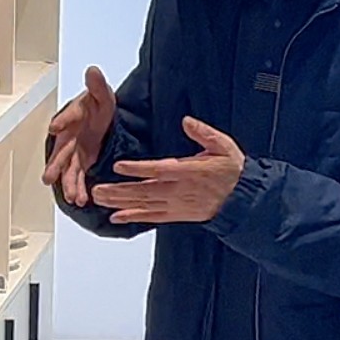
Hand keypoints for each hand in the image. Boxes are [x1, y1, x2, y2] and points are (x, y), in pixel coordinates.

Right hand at [43, 67, 116, 206]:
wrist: (104, 118)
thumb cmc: (98, 105)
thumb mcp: (102, 94)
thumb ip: (97, 85)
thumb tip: (92, 70)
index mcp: (74, 115)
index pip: (67, 117)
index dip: (61, 121)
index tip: (54, 127)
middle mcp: (70, 135)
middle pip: (62, 151)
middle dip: (56, 164)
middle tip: (48, 176)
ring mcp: (75, 151)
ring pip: (69, 169)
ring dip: (68, 183)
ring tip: (71, 197)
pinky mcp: (83, 161)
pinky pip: (79, 176)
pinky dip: (78, 187)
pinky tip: (80, 199)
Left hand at [96, 117, 246, 224]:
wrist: (243, 199)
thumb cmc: (232, 170)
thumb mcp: (223, 145)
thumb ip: (204, 133)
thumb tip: (186, 121)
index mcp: (190, 171)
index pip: (159, 170)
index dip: (138, 169)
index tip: (118, 166)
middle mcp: (180, 190)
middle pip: (145, 191)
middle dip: (119, 191)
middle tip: (97, 189)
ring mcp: (177, 205)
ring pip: (144, 205)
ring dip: (120, 203)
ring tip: (99, 199)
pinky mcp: (177, 215)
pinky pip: (152, 218)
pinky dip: (133, 218)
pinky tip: (116, 217)